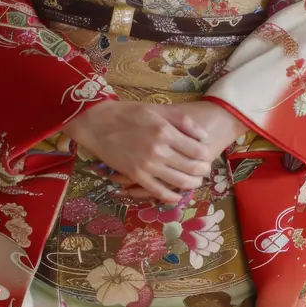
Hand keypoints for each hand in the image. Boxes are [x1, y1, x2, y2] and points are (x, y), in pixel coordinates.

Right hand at [105, 101, 248, 199]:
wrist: (98, 123)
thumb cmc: (128, 113)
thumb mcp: (156, 110)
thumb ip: (181, 121)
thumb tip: (201, 135)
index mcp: (165, 131)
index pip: (197, 150)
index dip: (206, 155)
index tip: (207, 155)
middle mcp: (159, 150)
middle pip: (192, 168)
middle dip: (203, 171)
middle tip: (205, 170)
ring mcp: (147, 165)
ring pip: (178, 181)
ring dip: (191, 184)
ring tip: (195, 181)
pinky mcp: (136, 176)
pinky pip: (158, 191)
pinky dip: (170, 196)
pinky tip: (176, 195)